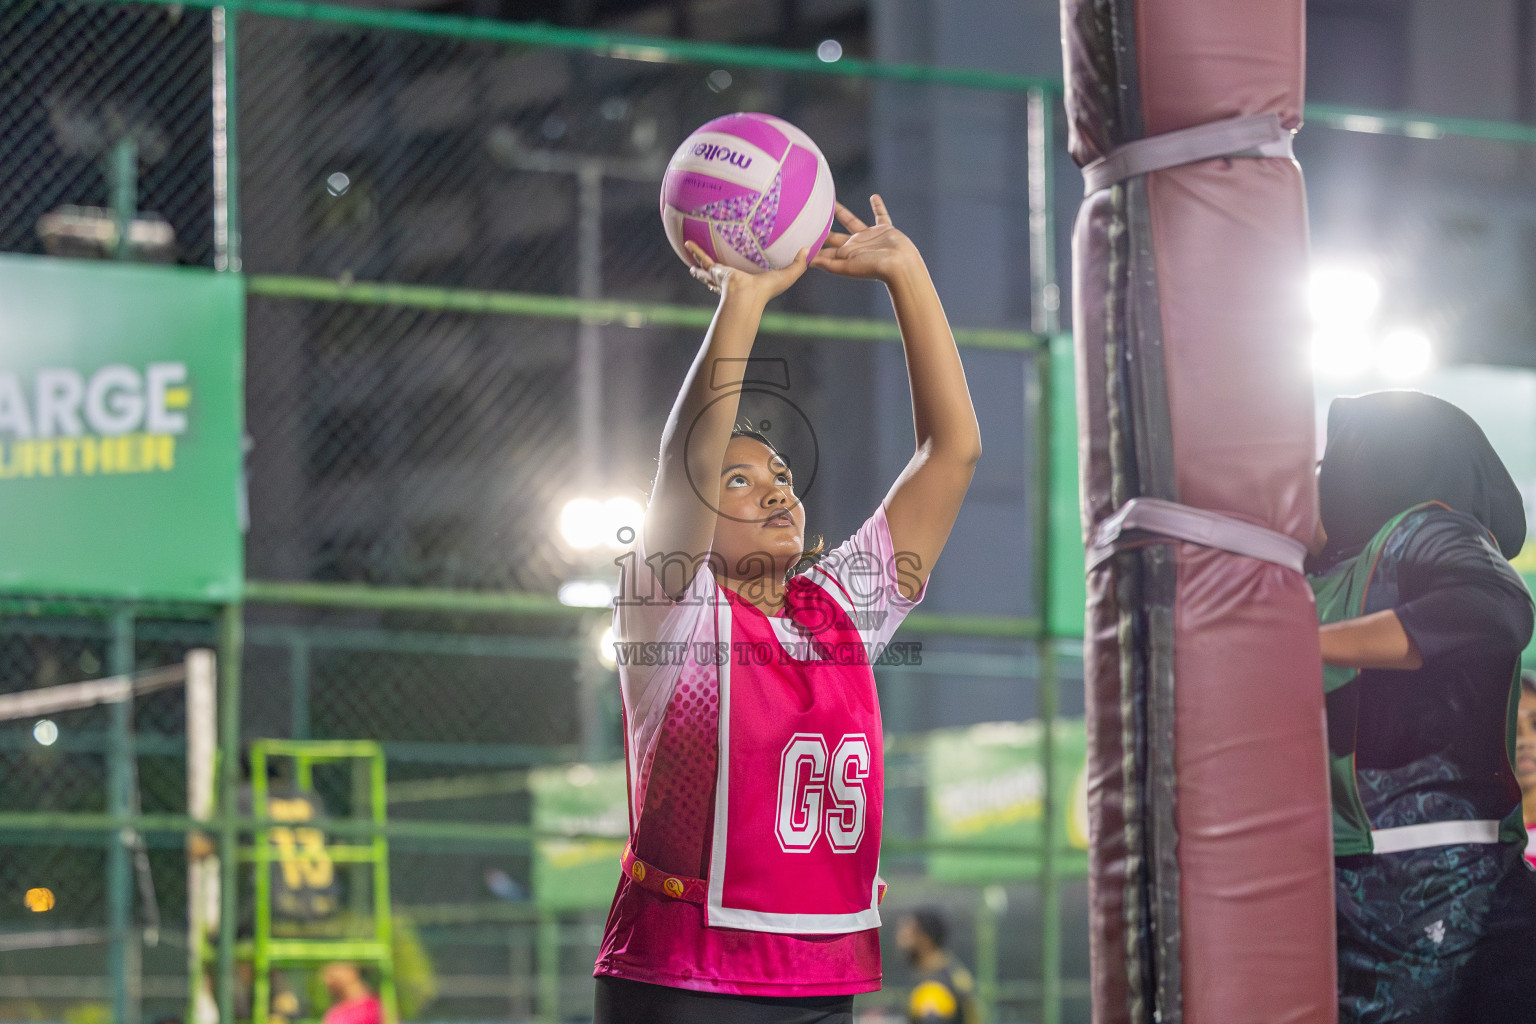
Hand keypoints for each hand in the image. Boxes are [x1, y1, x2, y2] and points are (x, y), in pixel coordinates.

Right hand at [685, 241, 809, 304]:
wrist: (746, 296)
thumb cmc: (767, 290)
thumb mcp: (787, 275)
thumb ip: (799, 263)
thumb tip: (810, 248)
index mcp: (746, 280)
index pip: (743, 274)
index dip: (741, 271)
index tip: (737, 269)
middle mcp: (731, 278)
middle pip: (722, 272)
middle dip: (715, 269)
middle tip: (708, 264)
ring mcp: (721, 274)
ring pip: (709, 265)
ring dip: (700, 259)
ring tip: (691, 250)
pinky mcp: (715, 270)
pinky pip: (704, 258)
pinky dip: (695, 251)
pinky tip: (686, 241)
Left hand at [811, 195, 921, 282]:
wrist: (900, 264)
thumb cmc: (874, 268)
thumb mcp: (847, 267)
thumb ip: (828, 264)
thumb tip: (806, 261)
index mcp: (846, 255)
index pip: (825, 250)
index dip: (813, 245)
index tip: (798, 237)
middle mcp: (855, 245)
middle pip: (834, 234)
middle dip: (822, 227)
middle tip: (809, 216)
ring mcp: (870, 236)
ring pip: (852, 221)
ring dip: (842, 212)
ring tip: (831, 202)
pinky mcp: (884, 229)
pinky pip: (881, 215)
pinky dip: (878, 206)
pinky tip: (874, 197)